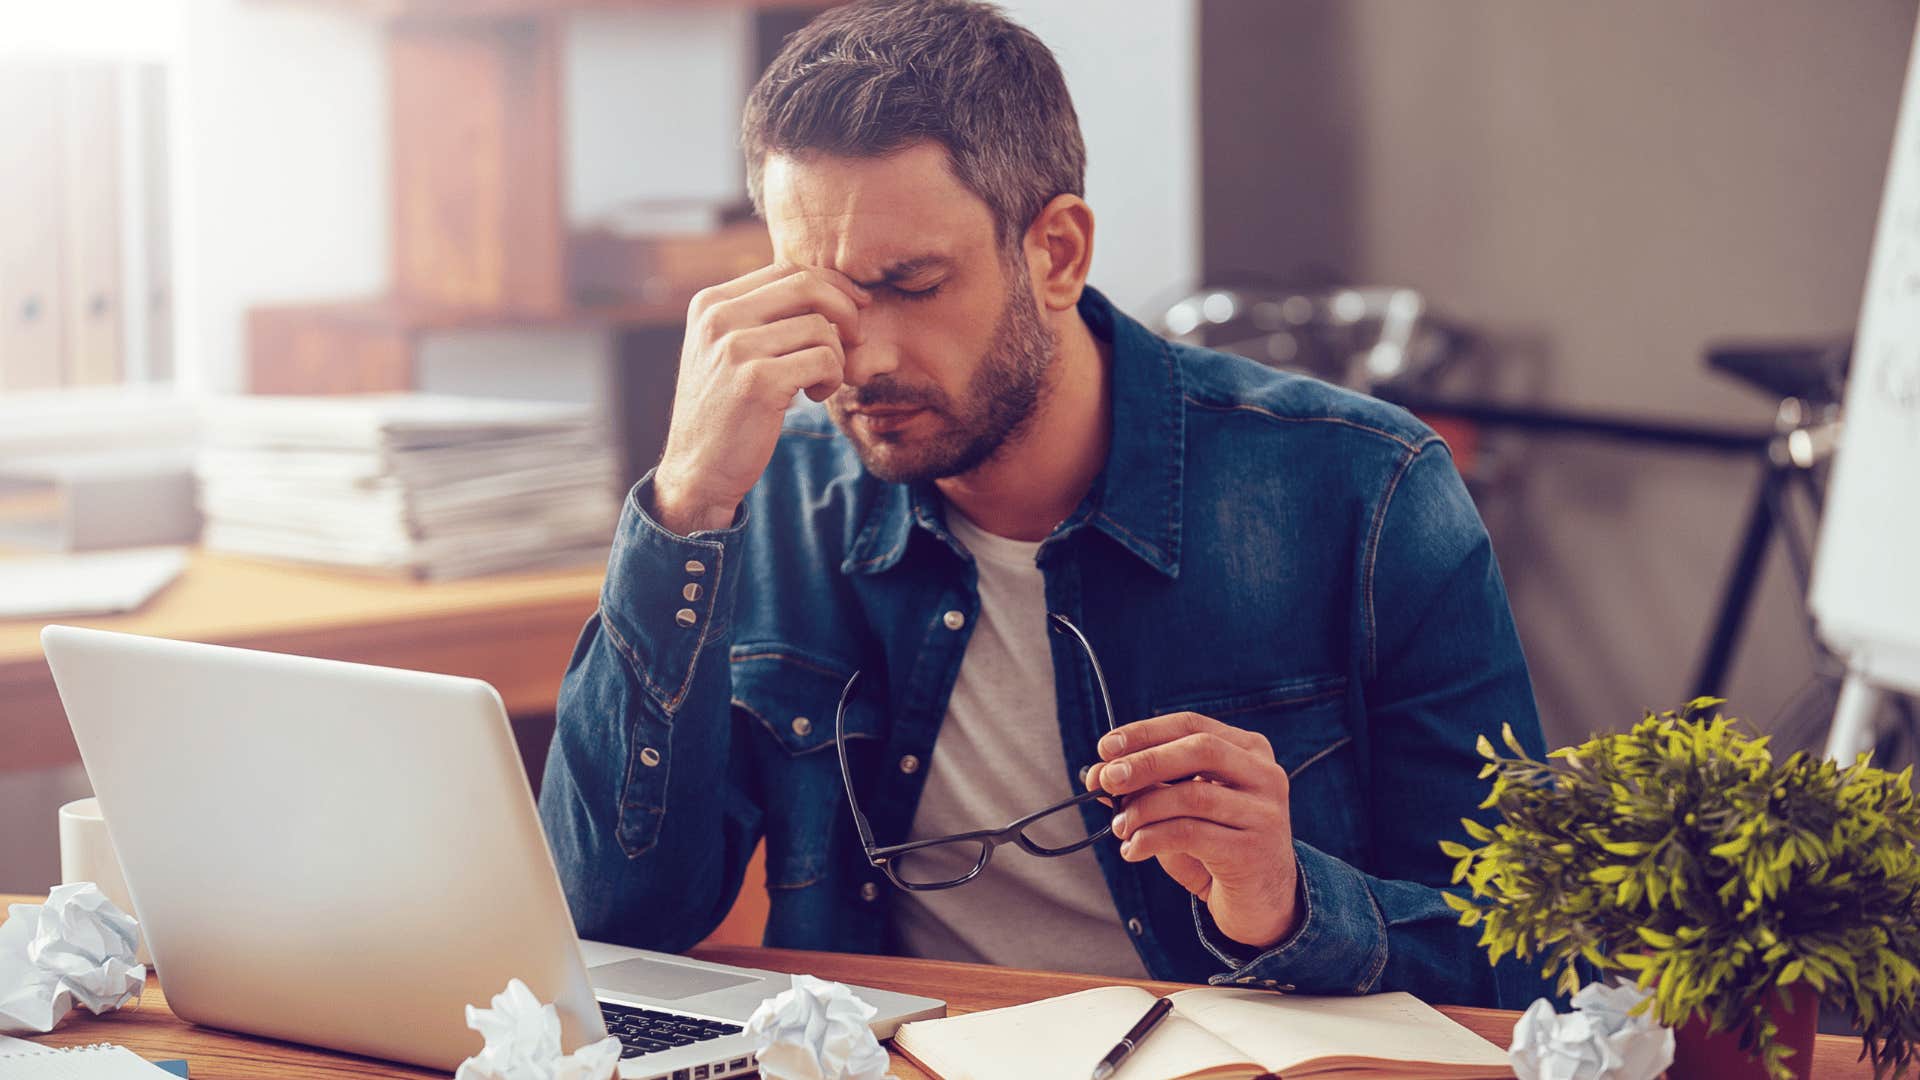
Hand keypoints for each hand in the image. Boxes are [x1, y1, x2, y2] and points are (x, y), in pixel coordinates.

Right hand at [652, 264, 870, 534]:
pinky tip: (814, 396)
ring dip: (837, 357)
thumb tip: (828, 286)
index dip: (831, 284)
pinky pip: (824, 360)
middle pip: (807, 286)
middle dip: (846, 308)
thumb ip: (760, 316)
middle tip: (856, 338)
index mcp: (710, 303)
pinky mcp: (758, 381)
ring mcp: (735, 348)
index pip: (787, 270)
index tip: (854, 308)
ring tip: (820, 381)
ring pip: (821, 328)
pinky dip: (832, 378)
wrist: (697, 470)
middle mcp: (718, 318)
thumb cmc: (724, 410)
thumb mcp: (726, 351)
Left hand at [1085, 712, 1301, 950]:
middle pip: (1199, 749)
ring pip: (1193, 795)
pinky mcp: (1253, 850)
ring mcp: (1264, 813)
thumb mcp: (1182, 809)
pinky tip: (1133, 850)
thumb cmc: (1217, 846)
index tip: (1105, 748)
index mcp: (1249, 751)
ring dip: (1144, 809)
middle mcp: (1265, 775)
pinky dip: (1152, 839)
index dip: (1145, 732)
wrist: (1262, 901)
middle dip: (1145, 762)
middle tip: (1106, 781)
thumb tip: (1097, 774)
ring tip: (1119, 827)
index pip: (1192, 725)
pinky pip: (1191, 834)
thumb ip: (1149, 786)